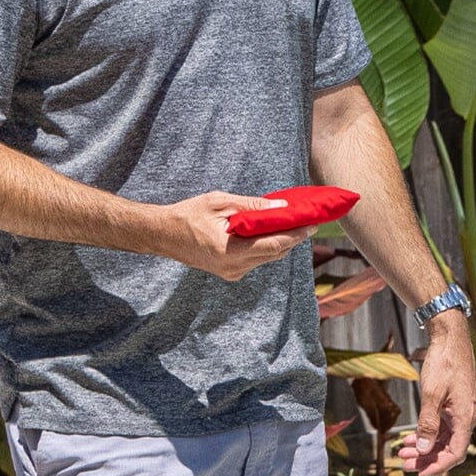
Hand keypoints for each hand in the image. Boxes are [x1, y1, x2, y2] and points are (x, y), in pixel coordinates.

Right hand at [158, 192, 302, 281]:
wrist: (163, 234)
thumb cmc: (188, 214)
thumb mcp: (220, 202)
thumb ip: (252, 206)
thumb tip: (281, 207)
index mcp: (231, 251)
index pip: (274, 246)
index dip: (296, 235)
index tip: (312, 224)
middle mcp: (234, 267)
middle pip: (275, 254)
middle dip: (293, 238)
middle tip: (307, 221)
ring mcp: (232, 273)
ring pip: (267, 258)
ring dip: (281, 242)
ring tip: (292, 224)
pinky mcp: (230, 273)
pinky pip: (256, 260)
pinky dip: (266, 247)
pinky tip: (270, 232)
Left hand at [391, 315, 475, 475]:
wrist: (450, 337)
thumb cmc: (444, 362)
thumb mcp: (432, 394)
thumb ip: (428, 424)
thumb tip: (424, 450)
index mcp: (466, 417)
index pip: (455, 453)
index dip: (437, 466)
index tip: (418, 472)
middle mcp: (467, 417)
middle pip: (449, 449)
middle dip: (426, 459)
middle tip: (404, 463)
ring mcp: (461, 411)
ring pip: (444, 439)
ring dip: (425, 447)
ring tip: (403, 451)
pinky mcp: (455, 404)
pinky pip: (443, 427)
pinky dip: (428, 434)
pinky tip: (412, 437)